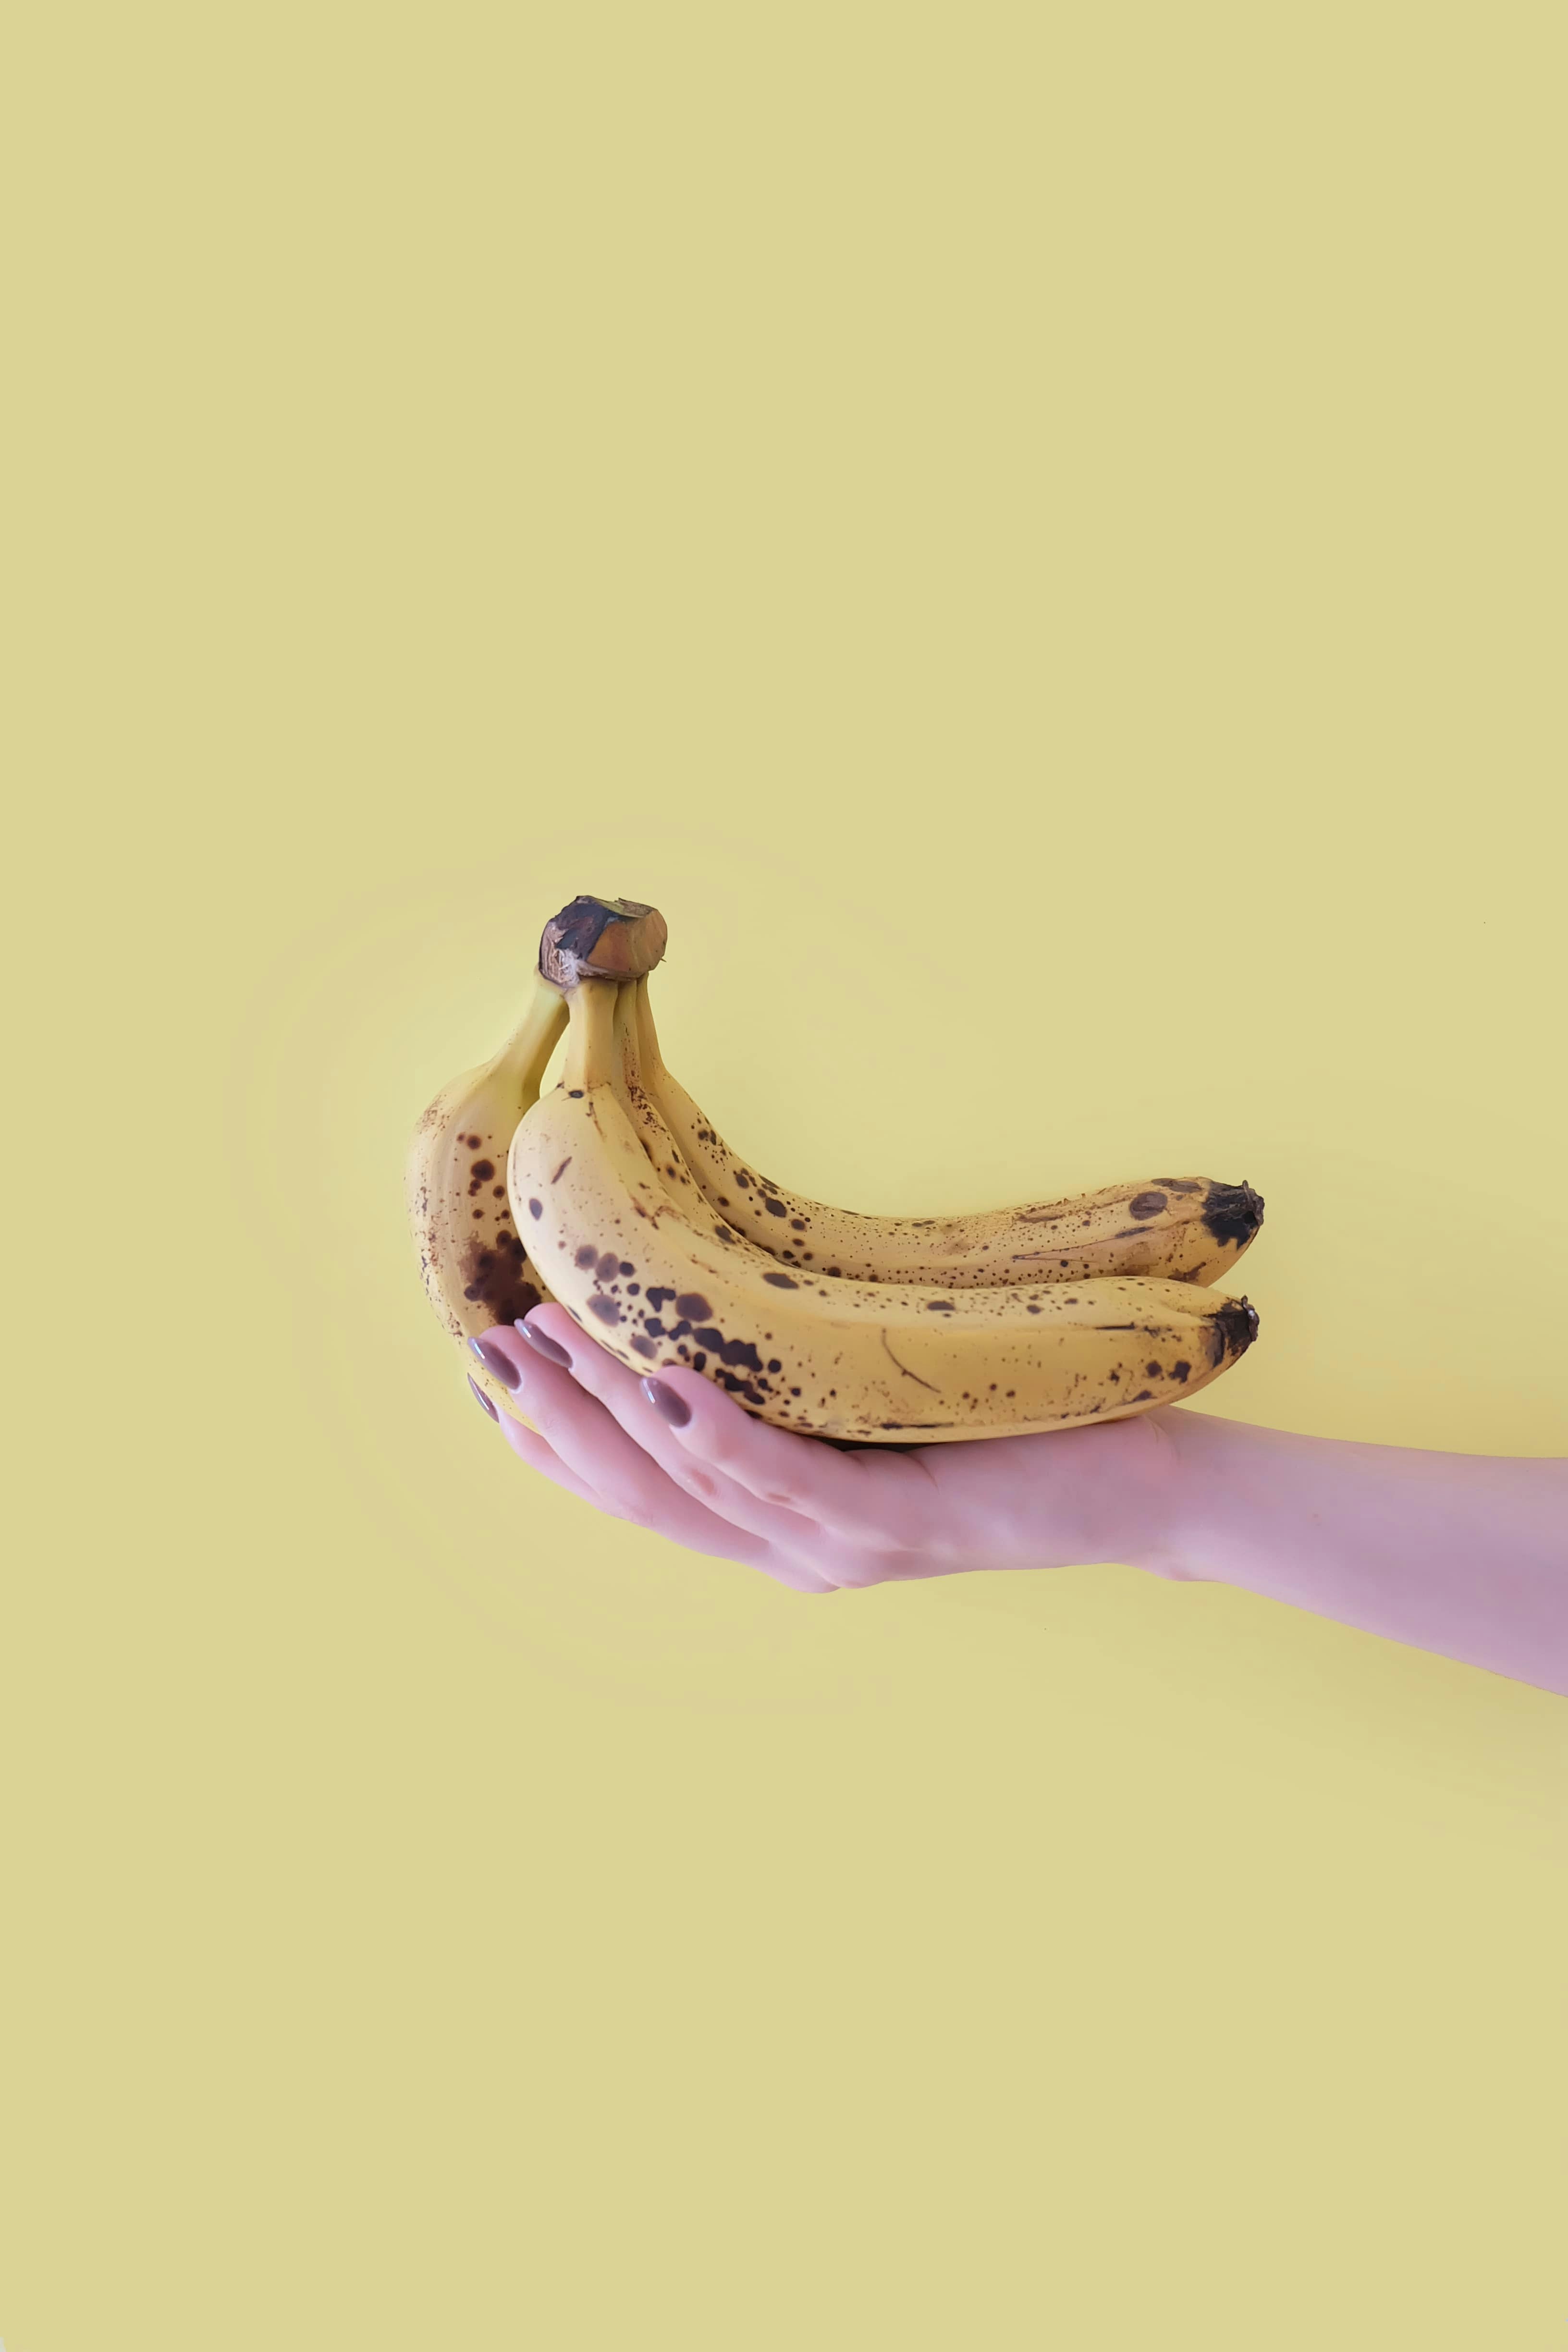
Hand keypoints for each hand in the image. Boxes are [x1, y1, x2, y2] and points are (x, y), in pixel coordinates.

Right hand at [466, 1304, 1189, 1594]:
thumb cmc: (1008, 1422)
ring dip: (612, 1410)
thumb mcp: (873, 1398)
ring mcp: (846, 1547)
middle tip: (487, 1343)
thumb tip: (719, 1296)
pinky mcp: (903, 1525)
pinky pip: (787, 1481)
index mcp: (782, 1520)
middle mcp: (797, 1549)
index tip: (490, 1371)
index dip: (556, 1438)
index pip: (640, 1489)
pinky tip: (663, 1378)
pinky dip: (716, 1434)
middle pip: (644, 1494)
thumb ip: (797, 1380)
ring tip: (553, 1339)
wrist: (1145, 1481)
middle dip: (556, 1420)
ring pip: (696, 1486)